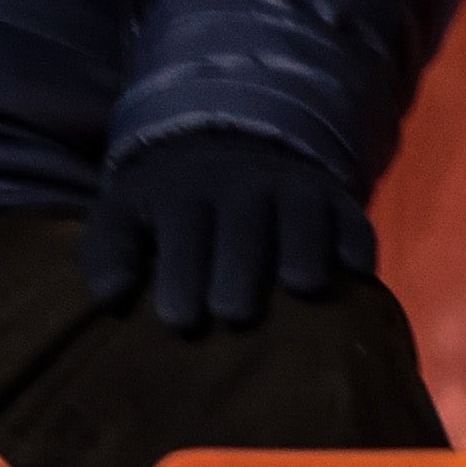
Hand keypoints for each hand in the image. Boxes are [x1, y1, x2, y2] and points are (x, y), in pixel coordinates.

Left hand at [84, 128, 367, 334]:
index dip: (179, 273)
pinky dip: (355, 242)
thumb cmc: (168, 203)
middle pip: (243, 226)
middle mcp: (241, 185)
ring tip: (301, 289)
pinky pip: (351, 219)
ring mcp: (292, 189)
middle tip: (233, 314)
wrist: (226, 145)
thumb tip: (110, 295)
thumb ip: (111, 253)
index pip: (182, 230)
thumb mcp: (125, 215)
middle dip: (238, 269)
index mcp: (183, 191)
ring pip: (302, 217)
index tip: (178, 320)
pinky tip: (355, 271)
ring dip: (303, 249)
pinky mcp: (335, 201)